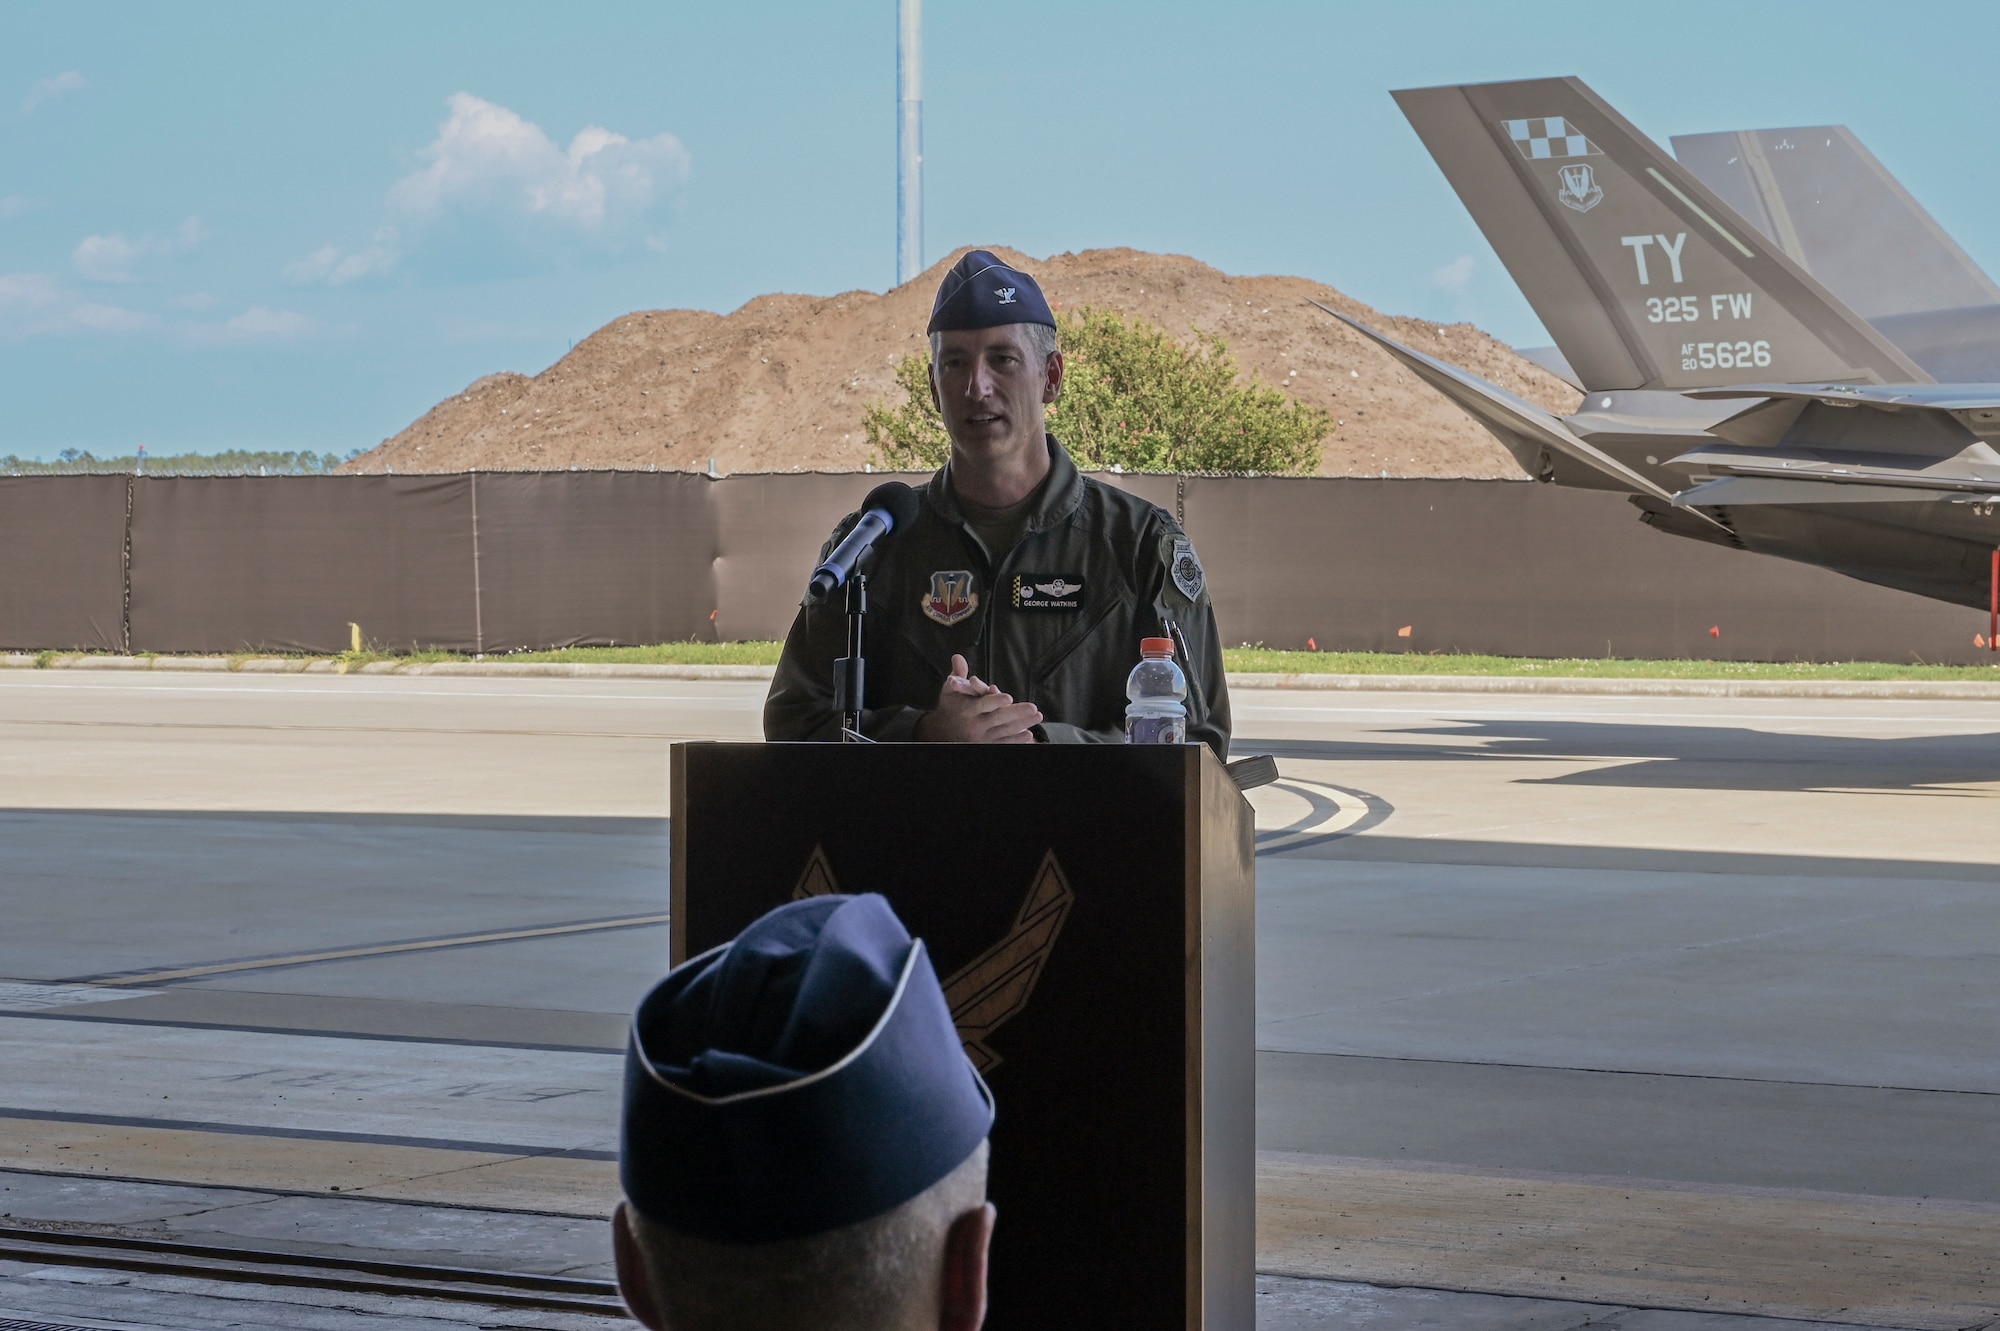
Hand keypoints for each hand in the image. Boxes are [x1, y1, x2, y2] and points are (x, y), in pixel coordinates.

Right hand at [915, 654, 1041, 742]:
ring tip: (1037, 716)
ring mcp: (982, 737)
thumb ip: (957, 675)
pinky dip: (1015, 740)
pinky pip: (1002, 742)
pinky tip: (1028, 734)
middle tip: (1033, 708)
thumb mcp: (950, 690)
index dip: (995, 701)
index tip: (1009, 697)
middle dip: (1016, 713)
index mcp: (967, 710)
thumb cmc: (950, 706)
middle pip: (998, 719)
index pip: (983, 705)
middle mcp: (975, 724)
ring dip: (1022, 724)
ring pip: (1004, 731)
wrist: (941, 732)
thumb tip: (958, 657)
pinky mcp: (986, 744)